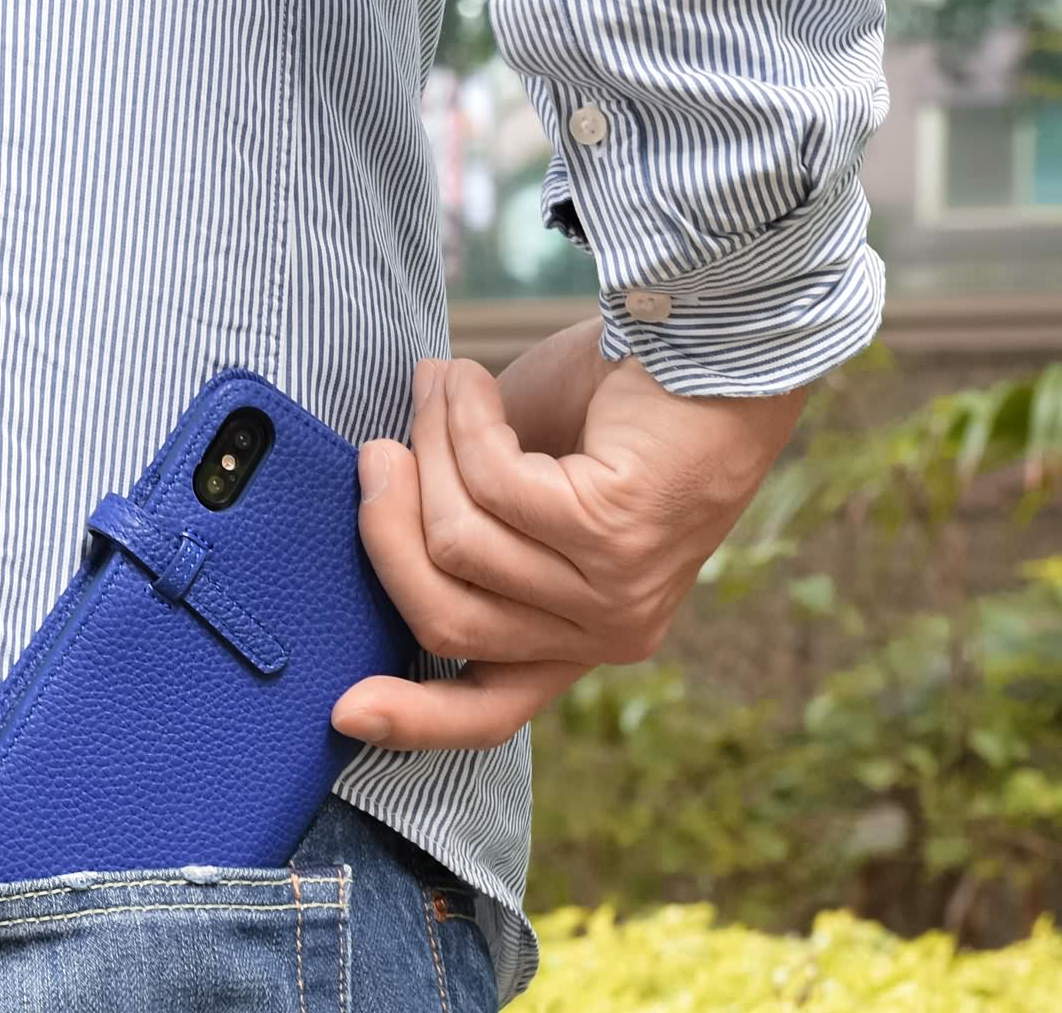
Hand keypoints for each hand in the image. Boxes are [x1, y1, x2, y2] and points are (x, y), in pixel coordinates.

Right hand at [333, 344, 804, 750]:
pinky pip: (491, 488)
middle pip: (445, 619)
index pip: (492, 713)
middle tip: (378, 450)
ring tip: (441, 386)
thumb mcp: (524, 477)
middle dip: (388, 528)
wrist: (716, 340)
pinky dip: (463, 423)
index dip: (413, 720)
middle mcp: (608, 630)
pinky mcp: (617, 536)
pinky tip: (469, 382)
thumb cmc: (617, 403)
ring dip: (431, 449)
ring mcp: (615, 591)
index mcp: (583, 634)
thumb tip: (372, 495)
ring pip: (458, 544)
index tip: (346, 710)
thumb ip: (462, 516)